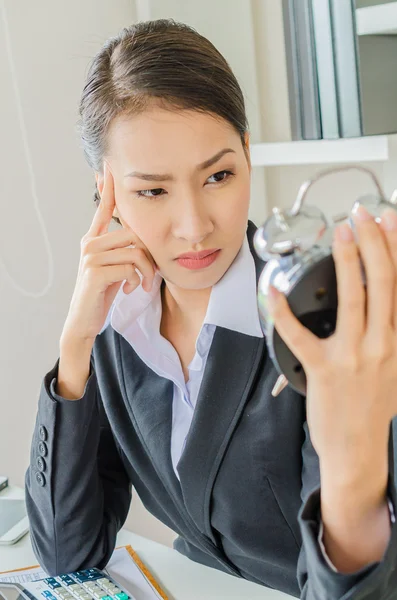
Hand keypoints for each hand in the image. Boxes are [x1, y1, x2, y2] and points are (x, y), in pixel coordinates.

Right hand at [61, 161, 156, 342]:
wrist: (85, 320)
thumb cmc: (103, 293)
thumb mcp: (114, 268)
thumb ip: (124, 251)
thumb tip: (143, 240)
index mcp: (94, 239)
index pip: (104, 208)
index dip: (109, 187)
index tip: (109, 165)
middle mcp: (90, 243)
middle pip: (135, 233)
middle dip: (150, 256)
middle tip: (151, 275)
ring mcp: (90, 256)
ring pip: (136, 251)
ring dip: (147, 271)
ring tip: (143, 284)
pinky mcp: (95, 271)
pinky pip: (130, 266)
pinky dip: (136, 280)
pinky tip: (128, 289)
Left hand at [267, 205, 396, 481]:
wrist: (359, 450)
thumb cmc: (372, 408)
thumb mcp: (392, 367)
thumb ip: (389, 332)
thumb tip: (383, 304)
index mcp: (395, 340)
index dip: (396, 251)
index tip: (389, 223)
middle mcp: (380, 343)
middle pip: (382, 283)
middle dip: (373, 243)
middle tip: (362, 216)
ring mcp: (353, 356)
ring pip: (353, 299)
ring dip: (347, 262)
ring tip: (340, 234)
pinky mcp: (324, 369)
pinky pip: (300, 335)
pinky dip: (284, 312)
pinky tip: (273, 292)